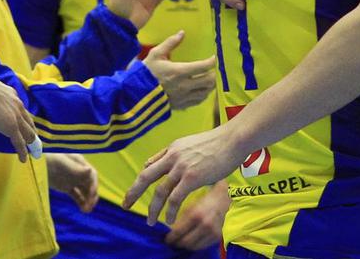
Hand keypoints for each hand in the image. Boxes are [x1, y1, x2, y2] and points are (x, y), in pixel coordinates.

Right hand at [0, 76, 38, 162]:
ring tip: (34, 152)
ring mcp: (16, 118)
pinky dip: (23, 151)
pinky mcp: (11, 127)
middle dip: (33, 133)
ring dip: (32, 144)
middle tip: (35, 140)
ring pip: (28, 134)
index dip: (26, 120)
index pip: (22, 111)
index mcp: (13, 97)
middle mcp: (18, 106)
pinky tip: (24, 159)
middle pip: (29, 123)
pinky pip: (19, 142)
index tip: (28, 126)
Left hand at [47, 153, 98, 212]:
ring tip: (87, 211)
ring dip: (88, 200)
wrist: (35, 162)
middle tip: (90, 207)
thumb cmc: (48, 159)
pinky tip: (83, 210)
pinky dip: (81, 202)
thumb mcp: (61, 163)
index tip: (92, 195)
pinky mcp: (66, 187)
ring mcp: (73, 180)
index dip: (94, 185)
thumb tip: (89, 170)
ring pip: (85, 191)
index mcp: (80, 164)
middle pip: (90, 184)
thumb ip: (75, 168)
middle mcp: (79, 172)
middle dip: (92, 195)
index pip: (92, 175)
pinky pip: (77, 195)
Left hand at [124, 126, 240, 225]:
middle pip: (146, 177)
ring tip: (151, 221)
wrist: (233, 138)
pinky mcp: (192, 177)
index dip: (141, 180)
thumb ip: (178, 153)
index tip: (135, 191)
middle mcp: (173, 156)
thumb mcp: (192, 143)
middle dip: (133, 192)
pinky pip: (175, 198)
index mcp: (173, 148)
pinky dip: (170, 211)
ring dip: (153, 209)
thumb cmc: (218, 142)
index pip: (151, 165)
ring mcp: (182, 167)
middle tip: (126, 204)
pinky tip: (169, 220)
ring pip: (159, 191)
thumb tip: (164, 162)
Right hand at [143, 32, 216, 110]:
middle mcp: (184, 86)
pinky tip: (201, 90)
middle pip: (209, 80)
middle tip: (213, 69)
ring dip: (210, 85)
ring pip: (206, 92)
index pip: (204, 67)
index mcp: (179, 72)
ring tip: (209, 78)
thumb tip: (182, 33)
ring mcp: (183, 97)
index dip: (212, 61)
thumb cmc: (145, 73)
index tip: (214, 57)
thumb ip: (170, 43)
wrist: (134, 95)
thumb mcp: (155, 54)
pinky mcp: (181, 106)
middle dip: (214, 73)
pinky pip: (198, 101)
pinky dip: (203, 95)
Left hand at [164, 180, 228, 249]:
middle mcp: (204, 224)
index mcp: (195, 214)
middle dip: (176, 243)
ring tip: (181, 242)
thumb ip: (181, 218)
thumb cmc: (204, 199)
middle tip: (172, 242)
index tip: (166, 239)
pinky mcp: (217, 236)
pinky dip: (195, 245)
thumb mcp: (191, 205)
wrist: (224, 198)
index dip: (169, 238)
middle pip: (185, 242)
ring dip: (185, 246)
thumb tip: (170, 231)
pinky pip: (202, 246)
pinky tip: (192, 241)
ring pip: (193, 246)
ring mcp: (212, 231)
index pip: (177, 232)